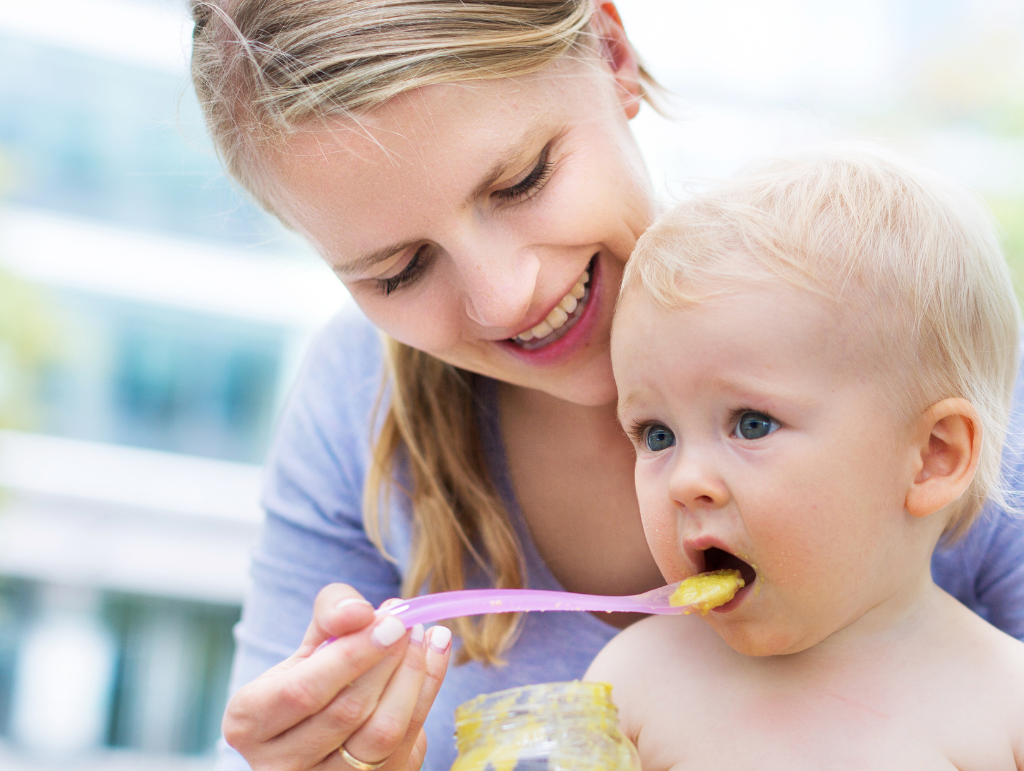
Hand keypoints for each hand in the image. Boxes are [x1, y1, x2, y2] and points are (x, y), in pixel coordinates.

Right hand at [223, 584, 452, 770]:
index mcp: (248, 722)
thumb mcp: (309, 641)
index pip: (302, 690)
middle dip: (387, 661)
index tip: (389, 620)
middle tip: (409, 624)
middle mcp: (279, 765)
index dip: (350, 655)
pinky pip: (407, 741)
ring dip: (413, 677)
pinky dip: (427, 693)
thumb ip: (330, 614)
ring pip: (381, 733)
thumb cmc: (315, 675)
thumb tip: (358, 613)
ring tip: (427, 636)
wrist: (328, 724)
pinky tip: (435, 656)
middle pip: (346, 712)